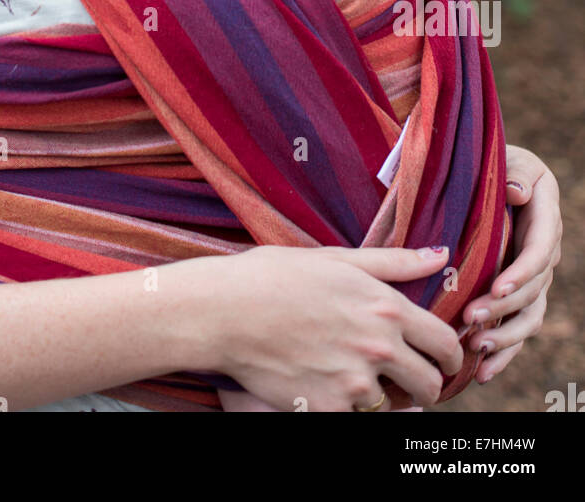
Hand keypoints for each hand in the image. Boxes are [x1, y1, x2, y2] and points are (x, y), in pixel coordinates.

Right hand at [203, 244, 462, 411]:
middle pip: (430, 385)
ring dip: (381, 397)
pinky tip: (324, 386)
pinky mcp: (327, 410)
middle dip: (425, 385)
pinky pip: (354, 420)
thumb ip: (393, 261)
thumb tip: (442, 254)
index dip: (450, 356)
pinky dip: (345, 409)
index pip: (445, 343)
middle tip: (407, 379)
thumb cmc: (274, 276)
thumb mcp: (336, 259)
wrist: (223, 311)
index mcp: (385, 306)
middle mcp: (378, 347)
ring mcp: (354, 383)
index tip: (442, 360)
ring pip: (392, 406)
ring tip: (353, 376)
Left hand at [462, 144, 561, 382]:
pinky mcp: (519, 293)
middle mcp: (546, 250)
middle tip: (470, 319)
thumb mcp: (504, 156)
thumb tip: (518, 192)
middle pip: (533, 289)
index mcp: (545, 215)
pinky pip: (520, 327)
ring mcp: (534, 275)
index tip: (496, 288)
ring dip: (505, 336)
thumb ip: (514, 172)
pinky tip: (483, 371)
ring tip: (476, 348)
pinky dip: (505, 351)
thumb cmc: (491, 160)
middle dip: (503, 308)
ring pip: (530, 315)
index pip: (539, 251)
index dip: (521, 272)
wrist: (486, 171)